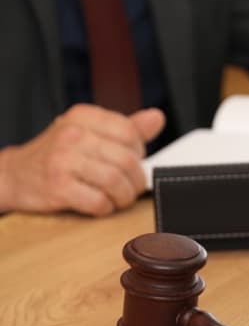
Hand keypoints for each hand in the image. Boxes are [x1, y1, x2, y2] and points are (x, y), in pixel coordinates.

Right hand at [0, 104, 165, 215]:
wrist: (15, 174)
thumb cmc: (59, 154)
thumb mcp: (90, 133)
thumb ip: (126, 128)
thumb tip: (157, 118)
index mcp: (83, 116)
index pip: (129, 133)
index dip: (138, 152)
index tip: (132, 161)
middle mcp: (71, 134)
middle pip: (127, 160)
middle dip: (136, 180)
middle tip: (130, 187)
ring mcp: (62, 161)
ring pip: (115, 182)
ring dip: (123, 197)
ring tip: (118, 198)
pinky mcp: (57, 187)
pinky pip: (98, 202)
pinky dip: (105, 208)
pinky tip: (100, 205)